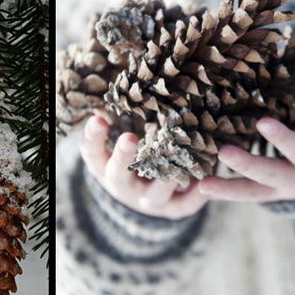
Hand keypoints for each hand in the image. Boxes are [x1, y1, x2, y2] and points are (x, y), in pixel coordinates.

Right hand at [80, 115, 208, 218]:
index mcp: (104, 167)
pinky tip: (203, 183)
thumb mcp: (117, 143)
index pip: (91, 152)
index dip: (93, 137)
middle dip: (123, 157)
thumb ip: (118, 120)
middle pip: (118, 175)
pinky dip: (194, 197)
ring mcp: (146, 200)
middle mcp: (122, 186)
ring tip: (175, 164)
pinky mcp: (170, 210)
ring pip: (153, 195)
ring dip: (164, 181)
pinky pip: (182, 206)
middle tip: (129, 138)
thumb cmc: (130, 158)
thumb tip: (123, 85)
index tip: (97, 118)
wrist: (143, 196)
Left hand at [199, 117, 294, 202]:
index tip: (262, 123)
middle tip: (224, 153)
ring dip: (226, 188)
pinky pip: (244, 195)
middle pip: (271, 173)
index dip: (283, 138)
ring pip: (252, 192)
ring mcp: (281, 192)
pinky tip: (198, 187)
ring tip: (203, 185)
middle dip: (247, 164)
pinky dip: (221, 192)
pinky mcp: (266, 196)